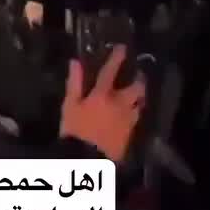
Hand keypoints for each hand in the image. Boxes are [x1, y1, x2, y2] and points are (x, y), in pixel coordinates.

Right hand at [60, 45, 144, 162]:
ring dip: (140, 97)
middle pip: (136, 88)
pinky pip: (136, 118)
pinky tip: (132, 113)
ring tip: (138, 94)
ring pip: (140, 103)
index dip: (117, 58)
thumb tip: (75, 62)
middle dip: (139, 80)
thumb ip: (74, 83)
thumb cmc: (75, 131)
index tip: (123, 48)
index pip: (111, 72)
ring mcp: (128, 119)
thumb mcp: (69, 106)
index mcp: (103, 95)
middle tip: (139, 75)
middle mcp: (120, 104)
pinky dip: (135, 112)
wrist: (88, 160)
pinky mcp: (130, 134)